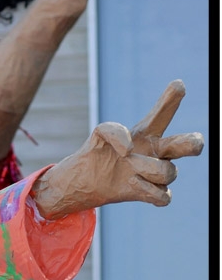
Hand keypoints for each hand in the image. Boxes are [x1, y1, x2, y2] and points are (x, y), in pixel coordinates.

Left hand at [32, 80, 202, 218]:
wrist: (86, 181)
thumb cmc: (98, 153)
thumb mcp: (100, 134)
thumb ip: (112, 130)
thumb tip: (130, 148)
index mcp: (147, 134)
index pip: (162, 115)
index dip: (170, 100)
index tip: (178, 84)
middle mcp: (158, 152)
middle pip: (187, 145)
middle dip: (192, 143)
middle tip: (193, 143)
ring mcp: (157, 174)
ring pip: (168, 172)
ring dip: (146, 170)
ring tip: (128, 168)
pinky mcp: (152, 194)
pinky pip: (163, 195)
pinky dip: (147, 190)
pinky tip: (132, 183)